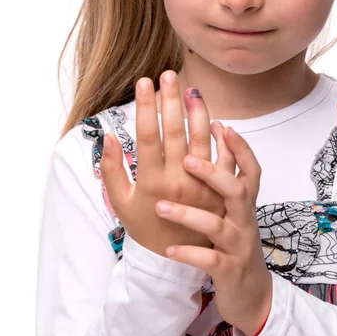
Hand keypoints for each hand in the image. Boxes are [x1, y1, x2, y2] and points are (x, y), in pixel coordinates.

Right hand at [100, 70, 235, 256]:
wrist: (173, 260)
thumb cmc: (144, 226)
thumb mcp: (120, 202)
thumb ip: (111, 169)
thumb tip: (109, 137)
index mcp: (151, 181)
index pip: (148, 135)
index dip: (145, 107)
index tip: (144, 82)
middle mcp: (177, 180)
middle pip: (175, 132)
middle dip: (171, 100)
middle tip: (168, 75)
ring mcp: (202, 185)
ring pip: (201, 140)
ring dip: (198, 112)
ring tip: (192, 89)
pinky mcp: (221, 191)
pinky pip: (227, 159)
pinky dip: (223, 139)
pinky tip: (217, 120)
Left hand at [154, 125, 271, 335]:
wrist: (251, 292)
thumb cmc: (234, 239)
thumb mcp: (234, 208)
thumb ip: (226, 172)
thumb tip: (216, 127)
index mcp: (243, 202)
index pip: (250, 169)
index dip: (239, 147)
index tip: (220, 124)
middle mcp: (243, 219)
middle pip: (237, 191)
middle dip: (214, 173)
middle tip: (186, 160)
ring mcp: (237, 244)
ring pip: (218, 226)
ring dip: (190, 215)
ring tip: (161, 207)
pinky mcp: (228, 270)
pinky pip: (209, 260)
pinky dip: (189, 254)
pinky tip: (169, 249)